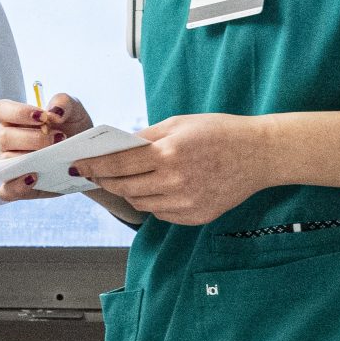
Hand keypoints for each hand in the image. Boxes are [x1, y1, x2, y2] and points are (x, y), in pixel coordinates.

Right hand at [0, 93, 88, 201]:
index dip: (18, 112)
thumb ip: (64, 102)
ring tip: (53, 156)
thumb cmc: (74, 130)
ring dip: (29, 158)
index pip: (1, 110)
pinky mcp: (17, 187)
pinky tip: (35, 178)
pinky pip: (6, 190)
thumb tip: (53, 112)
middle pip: (4, 137)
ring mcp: (10, 166)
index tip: (42, 117)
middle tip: (58, 138)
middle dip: (31, 138)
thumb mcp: (74, 111)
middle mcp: (9, 142)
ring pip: (5, 161)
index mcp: (16, 120)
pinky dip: (17, 186)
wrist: (89, 157)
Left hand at [72, 112, 273, 225]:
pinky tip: (154, 188)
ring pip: (140, 203)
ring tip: (125, 179)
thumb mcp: (179, 124)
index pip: (118, 165)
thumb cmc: (219, 132)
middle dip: (106, 180)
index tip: (79, 165)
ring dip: (128, 191)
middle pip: (124, 187)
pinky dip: (151, 202)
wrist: (260, 154)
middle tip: (95, 173)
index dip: (94, 166)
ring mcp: (186, 203)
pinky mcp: (195, 216)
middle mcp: (176, 182)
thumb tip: (115, 148)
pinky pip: (161, 213)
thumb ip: (145, 138)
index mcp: (169, 154)